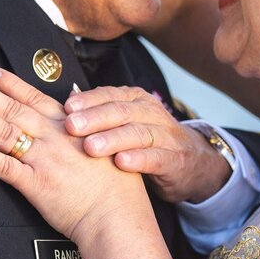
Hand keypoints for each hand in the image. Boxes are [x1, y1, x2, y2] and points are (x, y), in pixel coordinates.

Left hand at [0, 67, 147, 242]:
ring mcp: (43, 160)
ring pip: (3, 130)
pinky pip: (2, 166)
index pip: (32, 95)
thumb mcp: (108, 138)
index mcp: (70, 125)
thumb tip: (75, 93)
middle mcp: (53, 137)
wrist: (117, 216)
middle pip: (12, 107)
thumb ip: (87, 116)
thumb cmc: (116, 185)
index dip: (7, 81)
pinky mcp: (35, 184)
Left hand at [64, 86, 230, 203]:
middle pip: (122, 112)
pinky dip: (139, 159)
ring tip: (91, 147)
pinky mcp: (174, 160)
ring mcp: (166, 136)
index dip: (89, 101)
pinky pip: (156, 157)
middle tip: (72, 127)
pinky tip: (121, 163)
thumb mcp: (127, 123)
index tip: (66, 109)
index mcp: (137, 101)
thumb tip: (68, 102)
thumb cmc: (150, 142)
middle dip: (95, 118)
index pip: (111, 95)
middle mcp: (152, 114)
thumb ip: (101, 113)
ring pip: (138, 133)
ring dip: (113, 139)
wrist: (193, 163)